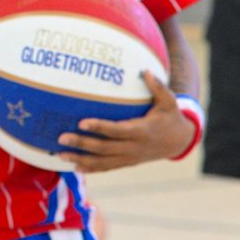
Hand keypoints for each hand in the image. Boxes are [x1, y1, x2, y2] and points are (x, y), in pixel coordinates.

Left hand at [57, 71, 193, 171]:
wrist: (179, 142)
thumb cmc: (170, 117)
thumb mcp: (169, 102)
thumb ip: (158, 87)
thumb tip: (146, 70)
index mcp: (142, 131)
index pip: (117, 130)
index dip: (99, 127)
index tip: (81, 122)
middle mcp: (134, 147)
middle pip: (104, 148)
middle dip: (82, 144)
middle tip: (61, 138)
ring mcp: (130, 157)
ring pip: (102, 162)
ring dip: (81, 159)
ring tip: (59, 155)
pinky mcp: (127, 163)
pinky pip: (107, 167)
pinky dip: (91, 169)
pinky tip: (74, 166)